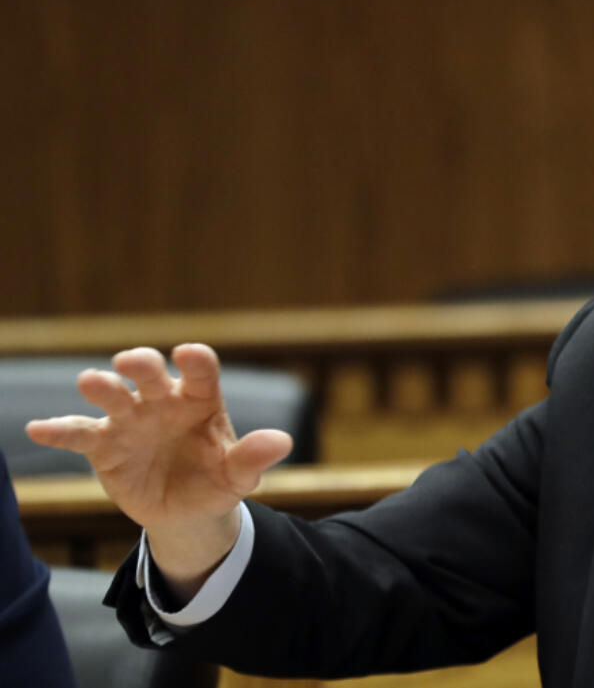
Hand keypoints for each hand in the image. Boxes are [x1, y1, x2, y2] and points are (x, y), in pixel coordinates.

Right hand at [25, 343, 291, 587]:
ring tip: (92, 382)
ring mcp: (131, 420)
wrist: (187, 510)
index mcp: (201, 399)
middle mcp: (163, 401)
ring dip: (103, 386)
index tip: (189, 354)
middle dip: (142, 364)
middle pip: (151, 374)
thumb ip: (255, 457)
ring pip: (113, 396)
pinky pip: (79, 434)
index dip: (196, 361)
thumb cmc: (217, 480)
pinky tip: (38, 428)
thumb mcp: (239, 475)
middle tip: (133, 362)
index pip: (201, 372)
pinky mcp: (105, 445)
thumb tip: (283, 442)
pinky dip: (59, 430)